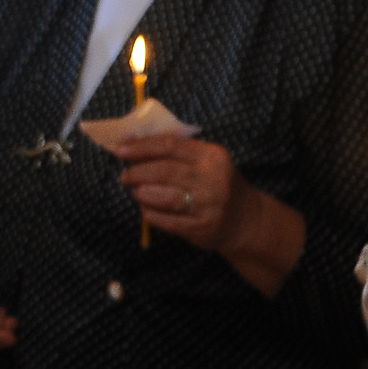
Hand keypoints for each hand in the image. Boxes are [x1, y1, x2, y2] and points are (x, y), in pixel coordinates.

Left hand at [111, 132, 305, 294]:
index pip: (169, 146)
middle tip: (125, 176)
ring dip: (142, 193)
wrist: (247, 220)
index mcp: (212, 156)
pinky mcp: (202, 228)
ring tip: (136, 191)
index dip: (141, 147)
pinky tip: (147, 209)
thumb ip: (175, 150)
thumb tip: (131, 140)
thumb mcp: (207, 161)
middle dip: (137, 173)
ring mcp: (209, 205)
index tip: (120, 150)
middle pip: (163, 171)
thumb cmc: (217, 184)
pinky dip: (150, 213)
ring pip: (163, 197)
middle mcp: (213, 179)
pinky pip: (166, 220)